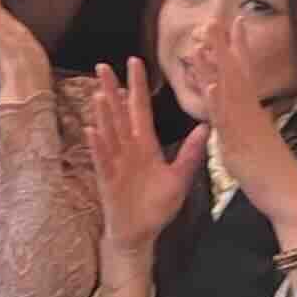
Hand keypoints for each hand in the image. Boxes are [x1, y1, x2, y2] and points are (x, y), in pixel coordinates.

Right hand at [86, 57, 207, 253]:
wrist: (141, 235)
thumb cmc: (157, 207)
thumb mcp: (179, 179)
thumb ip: (189, 154)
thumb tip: (205, 128)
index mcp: (145, 146)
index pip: (140, 109)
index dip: (138, 86)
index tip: (135, 62)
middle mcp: (128, 150)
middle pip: (119, 114)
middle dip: (112, 90)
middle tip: (103, 65)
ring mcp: (116, 163)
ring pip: (109, 133)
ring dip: (103, 114)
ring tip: (99, 92)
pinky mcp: (108, 180)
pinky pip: (102, 159)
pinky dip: (98, 145)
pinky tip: (92, 130)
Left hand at [188, 12, 296, 244]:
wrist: (291, 197)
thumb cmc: (274, 175)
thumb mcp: (258, 144)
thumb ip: (250, 126)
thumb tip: (245, 113)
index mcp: (254, 113)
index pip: (245, 74)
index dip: (239, 48)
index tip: (236, 22)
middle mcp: (251, 114)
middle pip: (236, 73)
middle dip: (224, 45)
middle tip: (213, 18)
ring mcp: (246, 127)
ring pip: (230, 90)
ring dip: (216, 64)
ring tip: (205, 41)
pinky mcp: (240, 144)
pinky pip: (228, 119)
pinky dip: (219, 101)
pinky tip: (212, 83)